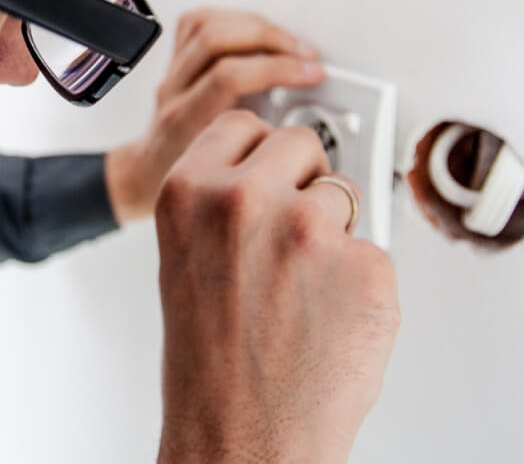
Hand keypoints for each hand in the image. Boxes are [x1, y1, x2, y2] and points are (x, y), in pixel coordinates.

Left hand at [106, 9, 324, 221]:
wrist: (149, 173)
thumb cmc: (187, 179)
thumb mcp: (230, 177)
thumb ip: (262, 153)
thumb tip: (311, 134)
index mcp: (185, 121)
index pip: (228, 76)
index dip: (276, 68)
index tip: (311, 73)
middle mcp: (173, 91)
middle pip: (216, 39)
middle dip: (270, 39)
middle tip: (305, 55)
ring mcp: (171, 73)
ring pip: (206, 24)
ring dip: (255, 25)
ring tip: (287, 42)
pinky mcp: (174, 59)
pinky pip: (197, 21)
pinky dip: (233, 18)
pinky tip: (256, 30)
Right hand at [155, 111, 400, 463]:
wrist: (240, 434)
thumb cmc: (208, 358)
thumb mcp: (183, 256)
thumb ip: (217, 201)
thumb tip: (270, 172)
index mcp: (188, 191)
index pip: (242, 124)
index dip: (260, 150)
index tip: (269, 165)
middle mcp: (243, 199)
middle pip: (299, 143)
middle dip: (301, 179)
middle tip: (289, 230)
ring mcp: (307, 229)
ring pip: (343, 193)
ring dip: (332, 229)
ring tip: (301, 285)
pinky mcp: (364, 265)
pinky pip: (373, 247)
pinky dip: (360, 278)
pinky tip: (328, 313)